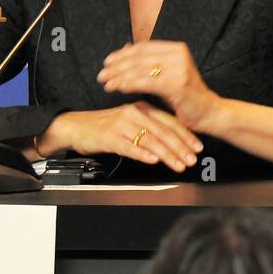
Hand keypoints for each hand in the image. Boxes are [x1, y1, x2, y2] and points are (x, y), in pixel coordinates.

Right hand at [40, 102, 202, 172]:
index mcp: (142, 108)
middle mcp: (134, 114)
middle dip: (181, 147)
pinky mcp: (109, 136)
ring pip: (149, 139)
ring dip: (167, 154)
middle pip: (163, 131)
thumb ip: (150, 128)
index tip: (198, 147)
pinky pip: (128, 145)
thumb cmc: (105, 126)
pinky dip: (142, 153)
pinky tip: (152, 160)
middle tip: (192, 159)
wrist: (75, 126)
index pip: (170, 122)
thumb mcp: (131, 122)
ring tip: (178, 164)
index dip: (186, 135)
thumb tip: (173, 141)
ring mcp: (122, 124)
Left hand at [97, 40, 221, 132]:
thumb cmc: (186, 96)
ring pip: (141, 70)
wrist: (208, 112)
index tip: (107, 62)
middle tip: (101, 75)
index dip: (122, 54)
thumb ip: (149, 62)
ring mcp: (179, 68)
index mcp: (177, 48)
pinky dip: (130, 84)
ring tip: (106, 85)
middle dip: (117, 67)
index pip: (143, 47)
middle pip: (139, 58)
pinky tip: (119, 89)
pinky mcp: (178, 84)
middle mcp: (179, 54)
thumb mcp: (168, 74)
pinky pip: (147, 82)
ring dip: (120, 77)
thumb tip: (125, 48)